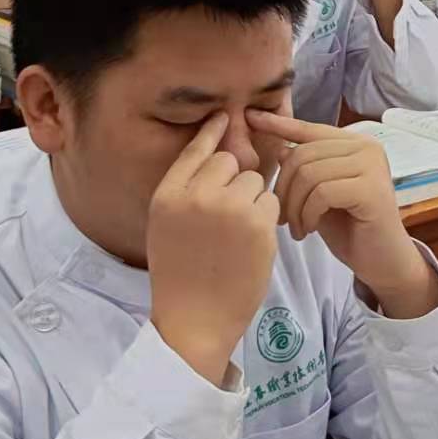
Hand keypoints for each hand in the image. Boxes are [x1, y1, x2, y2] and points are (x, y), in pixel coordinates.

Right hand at [148, 113, 280, 386]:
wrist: (194, 321)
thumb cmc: (180, 274)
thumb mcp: (166, 225)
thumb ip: (185, 188)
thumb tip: (216, 149)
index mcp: (168, 195)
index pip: (196, 149)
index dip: (212, 131)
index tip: (224, 117)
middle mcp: (197, 195)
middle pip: (230, 161)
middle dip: (234, 181)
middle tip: (225, 217)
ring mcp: (229, 208)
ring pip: (255, 181)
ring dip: (252, 200)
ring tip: (236, 235)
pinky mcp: (258, 225)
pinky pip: (271, 203)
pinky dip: (267, 219)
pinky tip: (250, 244)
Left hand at [248, 110, 437, 318]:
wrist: (382, 261)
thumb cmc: (349, 227)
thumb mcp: (319, 194)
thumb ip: (305, 169)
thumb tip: (279, 148)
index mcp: (354, 142)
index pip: (309, 128)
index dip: (277, 124)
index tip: (250, 118)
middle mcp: (366, 147)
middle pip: (302, 154)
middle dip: (283, 189)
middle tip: (282, 219)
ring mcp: (371, 165)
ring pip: (308, 174)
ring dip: (294, 206)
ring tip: (296, 228)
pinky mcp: (371, 188)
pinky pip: (321, 193)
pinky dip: (308, 214)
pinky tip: (308, 230)